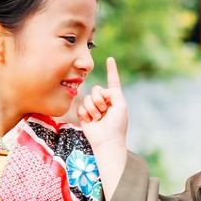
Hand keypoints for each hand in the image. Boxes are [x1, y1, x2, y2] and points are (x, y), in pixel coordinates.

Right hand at [77, 57, 128, 200]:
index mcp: (115, 98)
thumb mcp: (120, 105)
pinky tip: (91, 122)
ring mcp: (94, 108)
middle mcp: (104, 101)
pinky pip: (80, 107)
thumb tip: (101, 91)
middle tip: (104, 112)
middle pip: (96, 89)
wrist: (107, 141)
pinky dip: (86, 114)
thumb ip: (113, 92)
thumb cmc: (117, 125)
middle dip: (99, 100)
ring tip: (98, 119)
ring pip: (87, 98)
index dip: (111, 70)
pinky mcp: (84, 116)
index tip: (110, 59)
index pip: (113, 81)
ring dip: (93, 109)